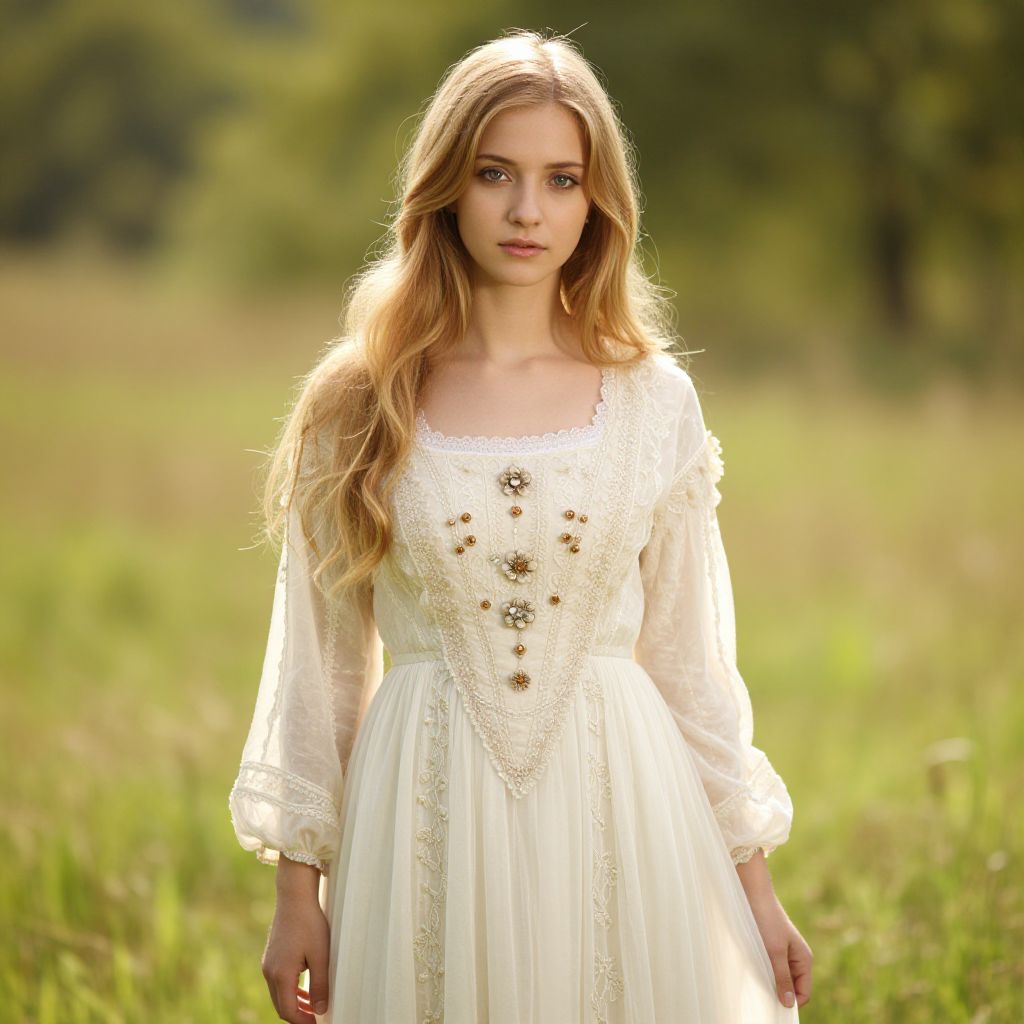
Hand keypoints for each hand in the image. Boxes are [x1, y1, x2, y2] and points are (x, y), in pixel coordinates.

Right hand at [261, 866, 330, 1020]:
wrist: (294, 897)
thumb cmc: (309, 923)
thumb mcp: (321, 955)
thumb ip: (320, 985)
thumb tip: (319, 1010)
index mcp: (280, 974)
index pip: (289, 1011)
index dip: (303, 1022)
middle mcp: (269, 971)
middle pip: (281, 1006)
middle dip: (297, 1016)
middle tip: (315, 1019)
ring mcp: (268, 963)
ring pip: (279, 994)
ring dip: (294, 1003)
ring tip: (312, 1008)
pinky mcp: (271, 956)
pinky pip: (278, 982)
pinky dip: (290, 990)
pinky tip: (304, 988)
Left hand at [746, 892, 813, 1010]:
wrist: (753, 893)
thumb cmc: (766, 920)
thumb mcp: (774, 952)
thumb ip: (782, 977)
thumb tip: (788, 1004)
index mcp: (804, 959)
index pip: (803, 993)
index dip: (791, 1003)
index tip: (773, 1005)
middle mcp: (797, 958)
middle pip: (793, 987)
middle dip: (780, 993)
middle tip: (762, 994)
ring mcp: (784, 952)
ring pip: (781, 978)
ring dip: (771, 982)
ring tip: (757, 980)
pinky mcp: (772, 947)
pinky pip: (772, 967)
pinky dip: (765, 972)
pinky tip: (754, 970)